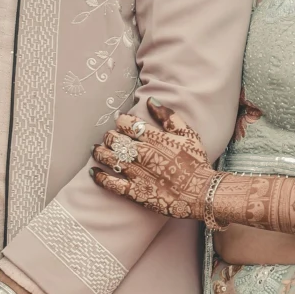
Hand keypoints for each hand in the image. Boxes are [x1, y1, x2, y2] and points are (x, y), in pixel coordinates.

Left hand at [91, 98, 215, 220]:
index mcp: (154, 138)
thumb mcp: (188, 134)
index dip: (120, 121)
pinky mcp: (134, 191)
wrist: (201, 193)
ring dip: (99, 152)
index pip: (127, 124)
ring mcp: (136, 173)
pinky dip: (99, 177)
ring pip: (109, 158)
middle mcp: (142, 154)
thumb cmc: (196, 163)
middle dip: (109, 136)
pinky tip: (93, 171)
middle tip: (109, 138)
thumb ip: (168, 117)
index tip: (120, 122)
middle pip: (115, 140)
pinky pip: (110, 183)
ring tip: (96, 150)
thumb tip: (150, 101)